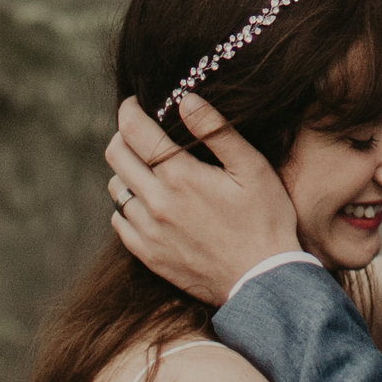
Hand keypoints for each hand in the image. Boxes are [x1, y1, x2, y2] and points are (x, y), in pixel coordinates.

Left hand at [105, 91, 300, 304]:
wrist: (262, 281)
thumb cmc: (265, 219)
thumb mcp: (251, 167)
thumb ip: (216, 130)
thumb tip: (186, 100)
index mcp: (180, 176)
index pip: (133, 131)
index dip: (129, 110)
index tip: (135, 104)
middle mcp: (156, 202)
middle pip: (116, 155)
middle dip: (124, 135)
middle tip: (142, 132)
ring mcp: (148, 231)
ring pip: (116, 188)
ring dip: (126, 171)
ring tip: (148, 168)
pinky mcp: (148, 255)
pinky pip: (119, 221)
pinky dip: (127, 205)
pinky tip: (148, 203)